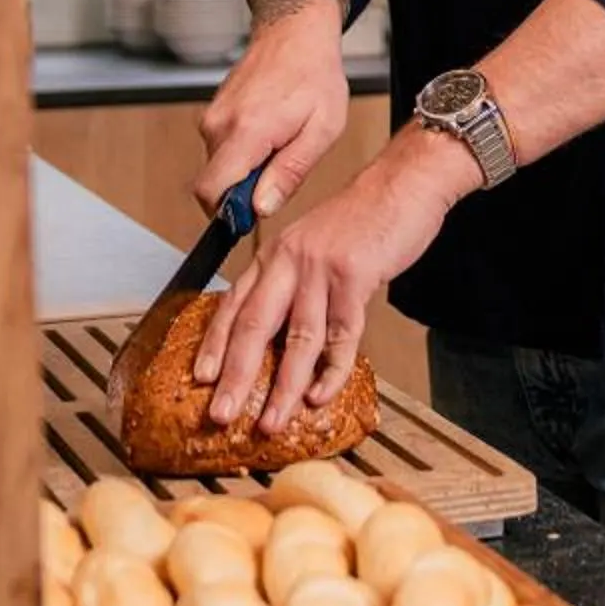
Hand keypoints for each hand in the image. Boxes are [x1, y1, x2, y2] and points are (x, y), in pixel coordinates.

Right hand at [191, 4, 349, 222]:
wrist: (295, 32)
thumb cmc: (315, 76)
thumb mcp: (322, 130)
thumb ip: (290, 172)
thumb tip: (261, 208)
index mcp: (247, 130)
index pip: (211, 191)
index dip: (228, 214)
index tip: (254, 214)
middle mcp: (219, 124)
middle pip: (214, 184)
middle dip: (243, 192)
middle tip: (281, 171)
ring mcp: (212, 116)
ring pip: (219, 168)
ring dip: (246, 170)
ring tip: (280, 146)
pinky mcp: (212, 113)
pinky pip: (221, 149)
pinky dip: (243, 153)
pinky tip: (270, 134)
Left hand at [196, 129, 478, 433]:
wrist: (403, 184)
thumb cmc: (362, 219)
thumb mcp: (313, 244)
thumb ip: (293, 281)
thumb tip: (278, 331)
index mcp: (274, 254)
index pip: (234, 303)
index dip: (215, 344)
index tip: (201, 377)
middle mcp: (289, 260)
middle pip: (254, 326)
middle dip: (236, 376)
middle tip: (222, 414)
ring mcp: (320, 268)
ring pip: (296, 339)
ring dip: (282, 387)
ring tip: (272, 421)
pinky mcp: (355, 277)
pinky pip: (340, 335)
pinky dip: (330, 370)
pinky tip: (320, 395)